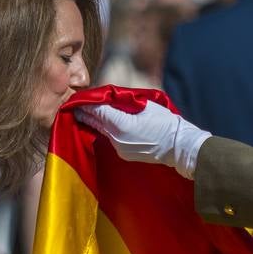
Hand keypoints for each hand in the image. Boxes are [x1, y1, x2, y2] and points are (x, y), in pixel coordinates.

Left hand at [73, 100, 211, 177]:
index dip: (87, 104)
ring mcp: (119, 148)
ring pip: (102, 132)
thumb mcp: (146, 106)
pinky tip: (101, 126)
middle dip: (85, 114)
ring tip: (84, 115)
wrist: (178, 147)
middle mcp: (116, 139)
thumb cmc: (165, 123)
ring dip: (94, 123)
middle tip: (74, 107)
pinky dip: (105, 131)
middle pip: (96, 123)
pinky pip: (110, 140)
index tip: (79, 99)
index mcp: (121, 125)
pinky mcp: (123, 154)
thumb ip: (125, 103)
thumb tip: (110, 98)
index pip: (99, 112)